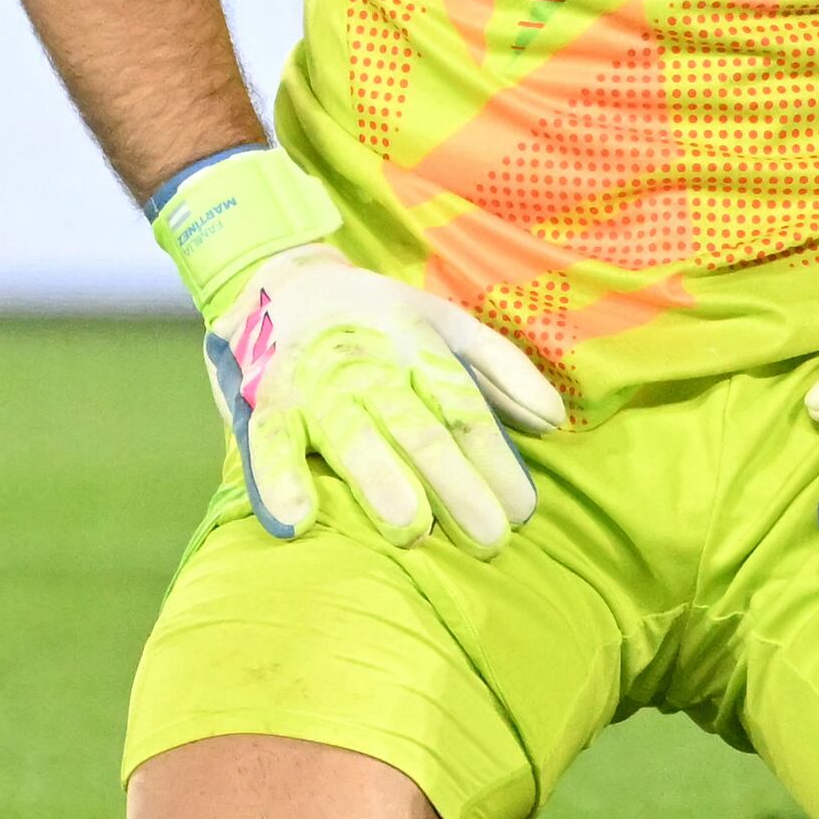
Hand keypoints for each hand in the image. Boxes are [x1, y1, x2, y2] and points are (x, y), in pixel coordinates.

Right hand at [207, 246, 563, 552]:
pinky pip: (270, 442)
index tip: (524, 510)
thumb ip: (502, 370)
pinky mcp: (266, 402)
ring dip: (380, 482)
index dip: (496, 459)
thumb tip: (553, 421)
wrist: (285, 280)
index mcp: (420, 345)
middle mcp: (372, 366)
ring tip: (411, 529)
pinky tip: (297, 519)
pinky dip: (278, 479)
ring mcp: (317, 386)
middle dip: (456, 484)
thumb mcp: (448, 324)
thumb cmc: (381, 318)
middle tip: (489, 538)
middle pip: (419, 430)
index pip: (465, 409)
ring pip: (353, 437)